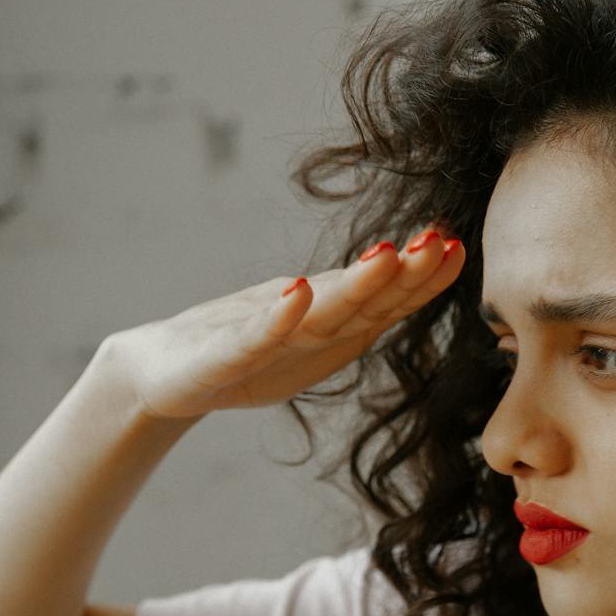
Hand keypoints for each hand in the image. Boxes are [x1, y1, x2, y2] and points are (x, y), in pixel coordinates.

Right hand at [99, 226, 464, 419]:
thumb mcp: (310, 348)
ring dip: (353, 284)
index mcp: (327, 327)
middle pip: (361, 300)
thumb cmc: (241, 358)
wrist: (159, 375)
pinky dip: (279, 317)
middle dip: (402, 273)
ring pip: (318, 311)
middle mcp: (301, 323)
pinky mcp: (223, 355)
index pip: (384, 304)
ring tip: (385, 255)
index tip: (456, 249)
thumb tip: (414, 284)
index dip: (421, 280)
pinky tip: (298, 294)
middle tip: (437, 241)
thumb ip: (356, 320)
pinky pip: (256, 336)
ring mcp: (262, 336)